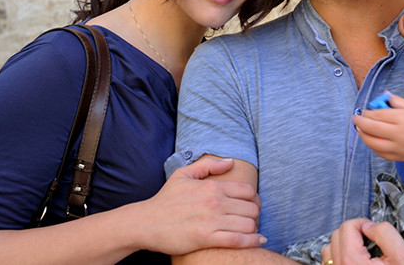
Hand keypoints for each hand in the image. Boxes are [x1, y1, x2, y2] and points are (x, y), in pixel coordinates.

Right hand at [133, 156, 264, 254]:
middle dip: (255, 215)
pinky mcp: (206, 238)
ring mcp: (211, 220)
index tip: (251, 206)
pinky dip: (252, 241)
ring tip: (251, 231)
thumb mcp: (183, 174)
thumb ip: (209, 165)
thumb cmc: (165, 200)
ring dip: (254, 229)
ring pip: (248, 224)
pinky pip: (238, 240)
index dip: (254, 199)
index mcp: (212, 186)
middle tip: (251, 220)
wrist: (145, 223)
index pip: (248, 191)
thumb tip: (231, 162)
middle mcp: (214, 201)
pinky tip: (259, 242)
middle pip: (252, 208)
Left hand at [321, 219, 403, 264]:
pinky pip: (329, 263)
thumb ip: (385, 233)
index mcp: (352, 261)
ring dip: (343, 244)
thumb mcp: (402, 257)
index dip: (363, 224)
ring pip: (329, 249)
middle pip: (336, 235)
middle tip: (371, 242)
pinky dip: (339, 257)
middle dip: (353, 233)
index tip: (375, 232)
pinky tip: (355, 263)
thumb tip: (368, 226)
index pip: (348, 226)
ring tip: (362, 252)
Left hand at [354, 94, 403, 161]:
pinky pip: (381, 153)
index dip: (367, 113)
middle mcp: (399, 133)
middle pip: (372, 129)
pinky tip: (371, 141)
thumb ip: (396, 101)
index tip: (363, 111)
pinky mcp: (401, 157)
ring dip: (364, 136)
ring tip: (360, 130)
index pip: (377, 115)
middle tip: (355, 119)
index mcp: (403, 118)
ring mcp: (399, 147)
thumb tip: (382, 96)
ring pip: (373, 143)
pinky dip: (373, 147)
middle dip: (360, 123)